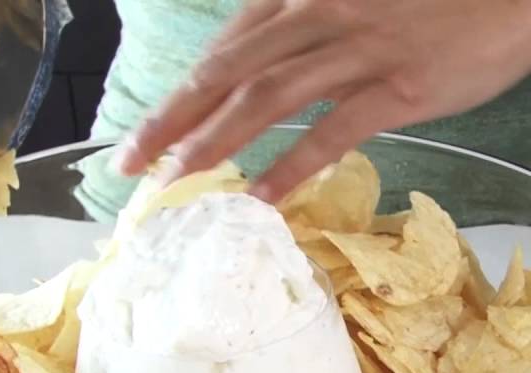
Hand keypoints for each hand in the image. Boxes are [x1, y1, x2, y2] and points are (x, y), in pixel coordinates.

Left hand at [116, 0, 530, 200]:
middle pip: (230, 71)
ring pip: (267, 99)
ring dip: (214, 142)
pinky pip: (333, 131)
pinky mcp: (400, 88)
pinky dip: (292, 165)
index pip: (229, 43)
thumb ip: (311, 19)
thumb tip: (267, 62)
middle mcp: (324, 12)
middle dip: (174, 119)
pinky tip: (260, 197)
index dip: (183, 88)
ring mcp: (361, 50)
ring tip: (175, 182)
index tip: (151, 127)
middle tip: (130, 164)